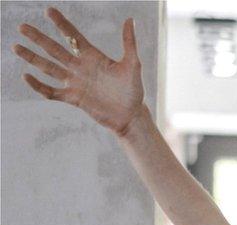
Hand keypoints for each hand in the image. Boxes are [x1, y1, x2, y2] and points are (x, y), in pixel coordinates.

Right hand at [11, 6, 146, 136]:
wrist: (131, 116)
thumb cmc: (134, 90)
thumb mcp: (133, 64)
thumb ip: (129, 42)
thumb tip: (130, 19)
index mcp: (93, 57)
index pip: (73, 36)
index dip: (62, 24)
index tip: (49, 11)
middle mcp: (81, 68)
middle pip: (55, 50)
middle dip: (39, 38)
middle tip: (22, 27)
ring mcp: (75, 83)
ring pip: (49, 68)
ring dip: (33, 58)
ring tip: (16, 46)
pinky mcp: (73, 99)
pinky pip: (52, 92)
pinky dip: (39, 86)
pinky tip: (26, 76)